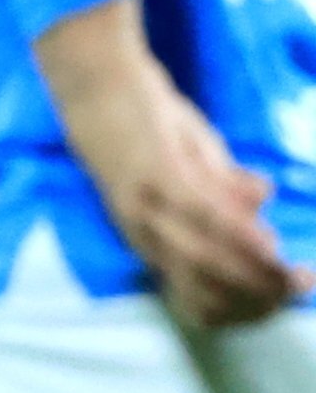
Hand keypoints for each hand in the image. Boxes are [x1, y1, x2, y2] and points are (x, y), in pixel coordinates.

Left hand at [41, 0, 307, 328]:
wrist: (98, 83)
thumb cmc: (144, 127)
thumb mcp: (190, 163)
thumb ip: (224, 187)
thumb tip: (262, 202)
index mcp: (151, 241)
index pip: (195, 299)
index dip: (242, 310)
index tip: (282, 304)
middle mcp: (145, 234)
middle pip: (203, 290)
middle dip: (258, 298)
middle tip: (301, 288)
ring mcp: (149, 207)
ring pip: (205, 261)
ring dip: (254, 274)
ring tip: (295, 275)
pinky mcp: (158, 174)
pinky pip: (202, 215)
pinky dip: (237, 235)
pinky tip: (267, 244)